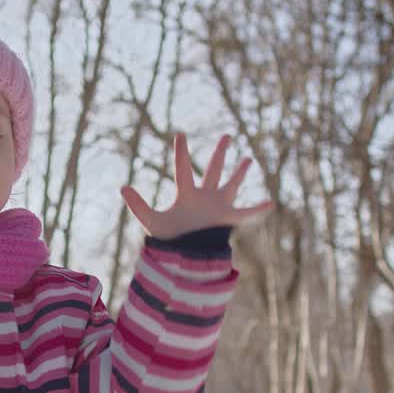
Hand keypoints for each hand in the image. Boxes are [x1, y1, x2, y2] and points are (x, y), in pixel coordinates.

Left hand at [121, 133, 273, 239]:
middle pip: (214, 169)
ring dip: (240, 173)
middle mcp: (204, 196)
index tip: (180, 134)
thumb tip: (123, 187)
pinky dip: (258, 209)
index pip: (184, 169)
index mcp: (186, 194)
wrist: (182, 258)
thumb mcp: (151, 221)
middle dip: (220, 153)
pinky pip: (246, 213)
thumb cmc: (168, 239)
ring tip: (248, 159)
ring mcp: (218, 207)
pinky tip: (271, 202)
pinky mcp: (227, 219)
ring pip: (231, 185)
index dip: (182, 153)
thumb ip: (138, 205)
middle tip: (227, 136)